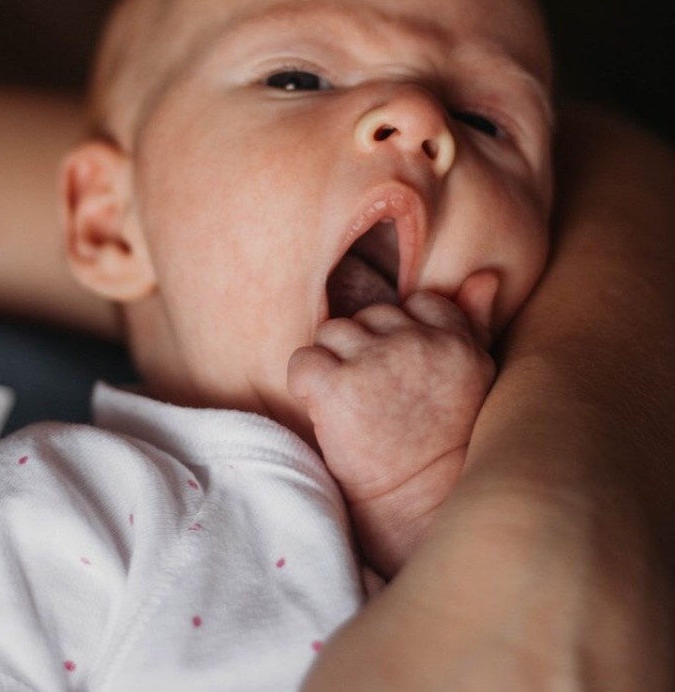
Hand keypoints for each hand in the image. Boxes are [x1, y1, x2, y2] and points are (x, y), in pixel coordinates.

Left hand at [288, 291, 494, 572]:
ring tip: (352, 407)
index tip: (404, 379)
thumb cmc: (444, 446)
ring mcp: (376, 362)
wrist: (417, 511)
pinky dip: (304, 385)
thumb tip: (485, 276)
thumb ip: (474, 322)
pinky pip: (302, 361)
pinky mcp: (337, 387)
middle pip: (368, 316)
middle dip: (365, 350)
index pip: (415, 303)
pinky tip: (324, 412)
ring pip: (332, 333)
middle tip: (377, 399)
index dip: (401, 338)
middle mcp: (418, 343)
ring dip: (333, 365)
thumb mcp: (474, 380)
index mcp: (455, 340)